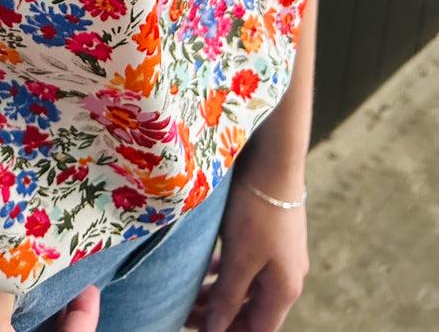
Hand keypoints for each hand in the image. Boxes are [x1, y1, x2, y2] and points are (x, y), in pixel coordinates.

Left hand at [185, 167, 308, 331]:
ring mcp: (282, 254)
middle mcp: (288, 276)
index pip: (258, 330)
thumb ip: (228, 296)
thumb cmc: (257, 211)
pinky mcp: (272, 234)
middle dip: (221, 316)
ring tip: (191, 293)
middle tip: (186, 313)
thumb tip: (216, 331)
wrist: (274, 160)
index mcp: (284, 289)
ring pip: (249, 286)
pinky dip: (229, 271)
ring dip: (222, 293)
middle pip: (253, 310)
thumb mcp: (239, 258)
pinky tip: (209, 265)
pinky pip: (250, 265)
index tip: (200, 330)